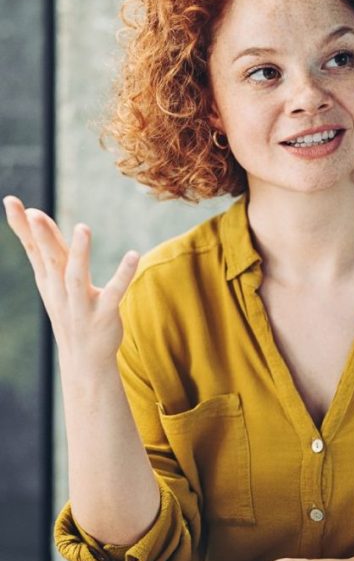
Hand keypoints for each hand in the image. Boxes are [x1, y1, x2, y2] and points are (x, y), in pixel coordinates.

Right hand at [3, 196, 139, 364]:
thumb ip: (46, 248)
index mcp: (48, 280)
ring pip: (76, 277)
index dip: (22, 227)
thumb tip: (34, 215)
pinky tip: (134, 255)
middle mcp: (60, 291)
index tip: (11, 200)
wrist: (84, 360)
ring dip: (80, 253)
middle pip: (50, 260)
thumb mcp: (52, 281)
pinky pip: (114, 293)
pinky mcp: (104, 315)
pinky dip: (123, 274)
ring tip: (83, 228)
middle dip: (42, 238)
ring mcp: (81, 305)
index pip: (32, 249)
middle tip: (35, 214)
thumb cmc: (69, 311)